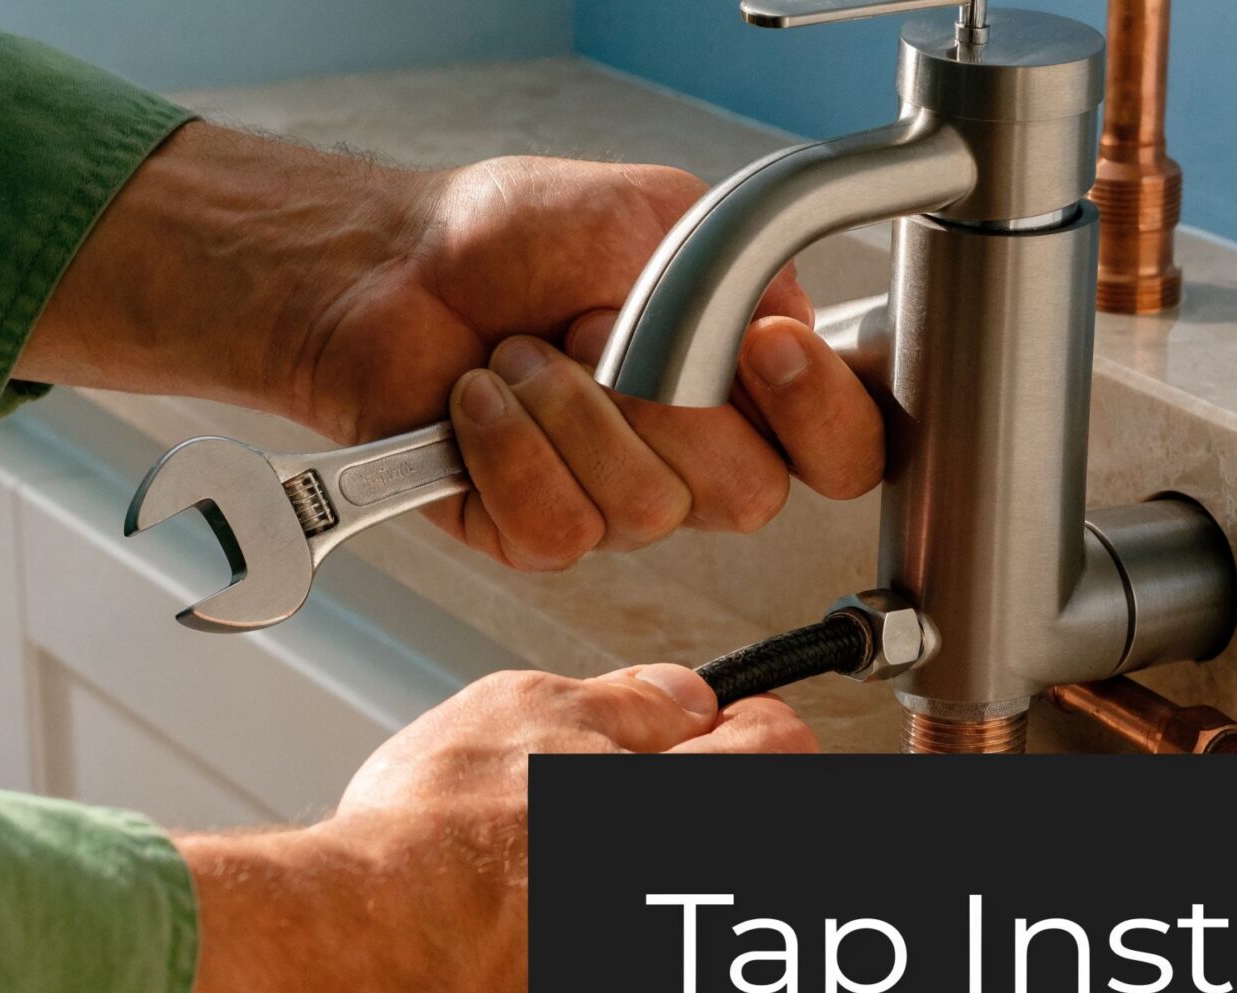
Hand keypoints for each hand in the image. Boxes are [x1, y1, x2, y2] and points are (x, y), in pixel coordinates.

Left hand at [20, 124, 884, 570]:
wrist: (390, 268)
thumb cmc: (513, 237)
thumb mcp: (650, 212)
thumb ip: (739, 264)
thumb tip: (788, 326)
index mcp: (748, 382)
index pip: (847, 446)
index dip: (822, 413)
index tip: (764, 346)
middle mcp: (696, 459)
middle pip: (749, 493)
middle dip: (664, 397)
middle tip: (595, 329)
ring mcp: (619, 508)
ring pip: (644, 506)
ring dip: (567, 407)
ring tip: (520, 351)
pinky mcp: (539, 535)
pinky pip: (556, 526)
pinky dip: (506, 445)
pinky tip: (478, 398)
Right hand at [118, 665, 812, 992]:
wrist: (373, 968)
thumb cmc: (434, 847)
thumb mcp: (525, 710)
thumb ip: (626, 702)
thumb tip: (676, 699)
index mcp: (702, 804)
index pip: (780, 748)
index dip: (745, 729)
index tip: (713, 732)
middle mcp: (704, 899)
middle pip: (746, 840)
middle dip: (693, 812)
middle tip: (619, 804)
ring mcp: (671, 985)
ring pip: (687, 925)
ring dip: (649, 898)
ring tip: (548, 886)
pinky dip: (588, 971)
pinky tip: (531, 955)